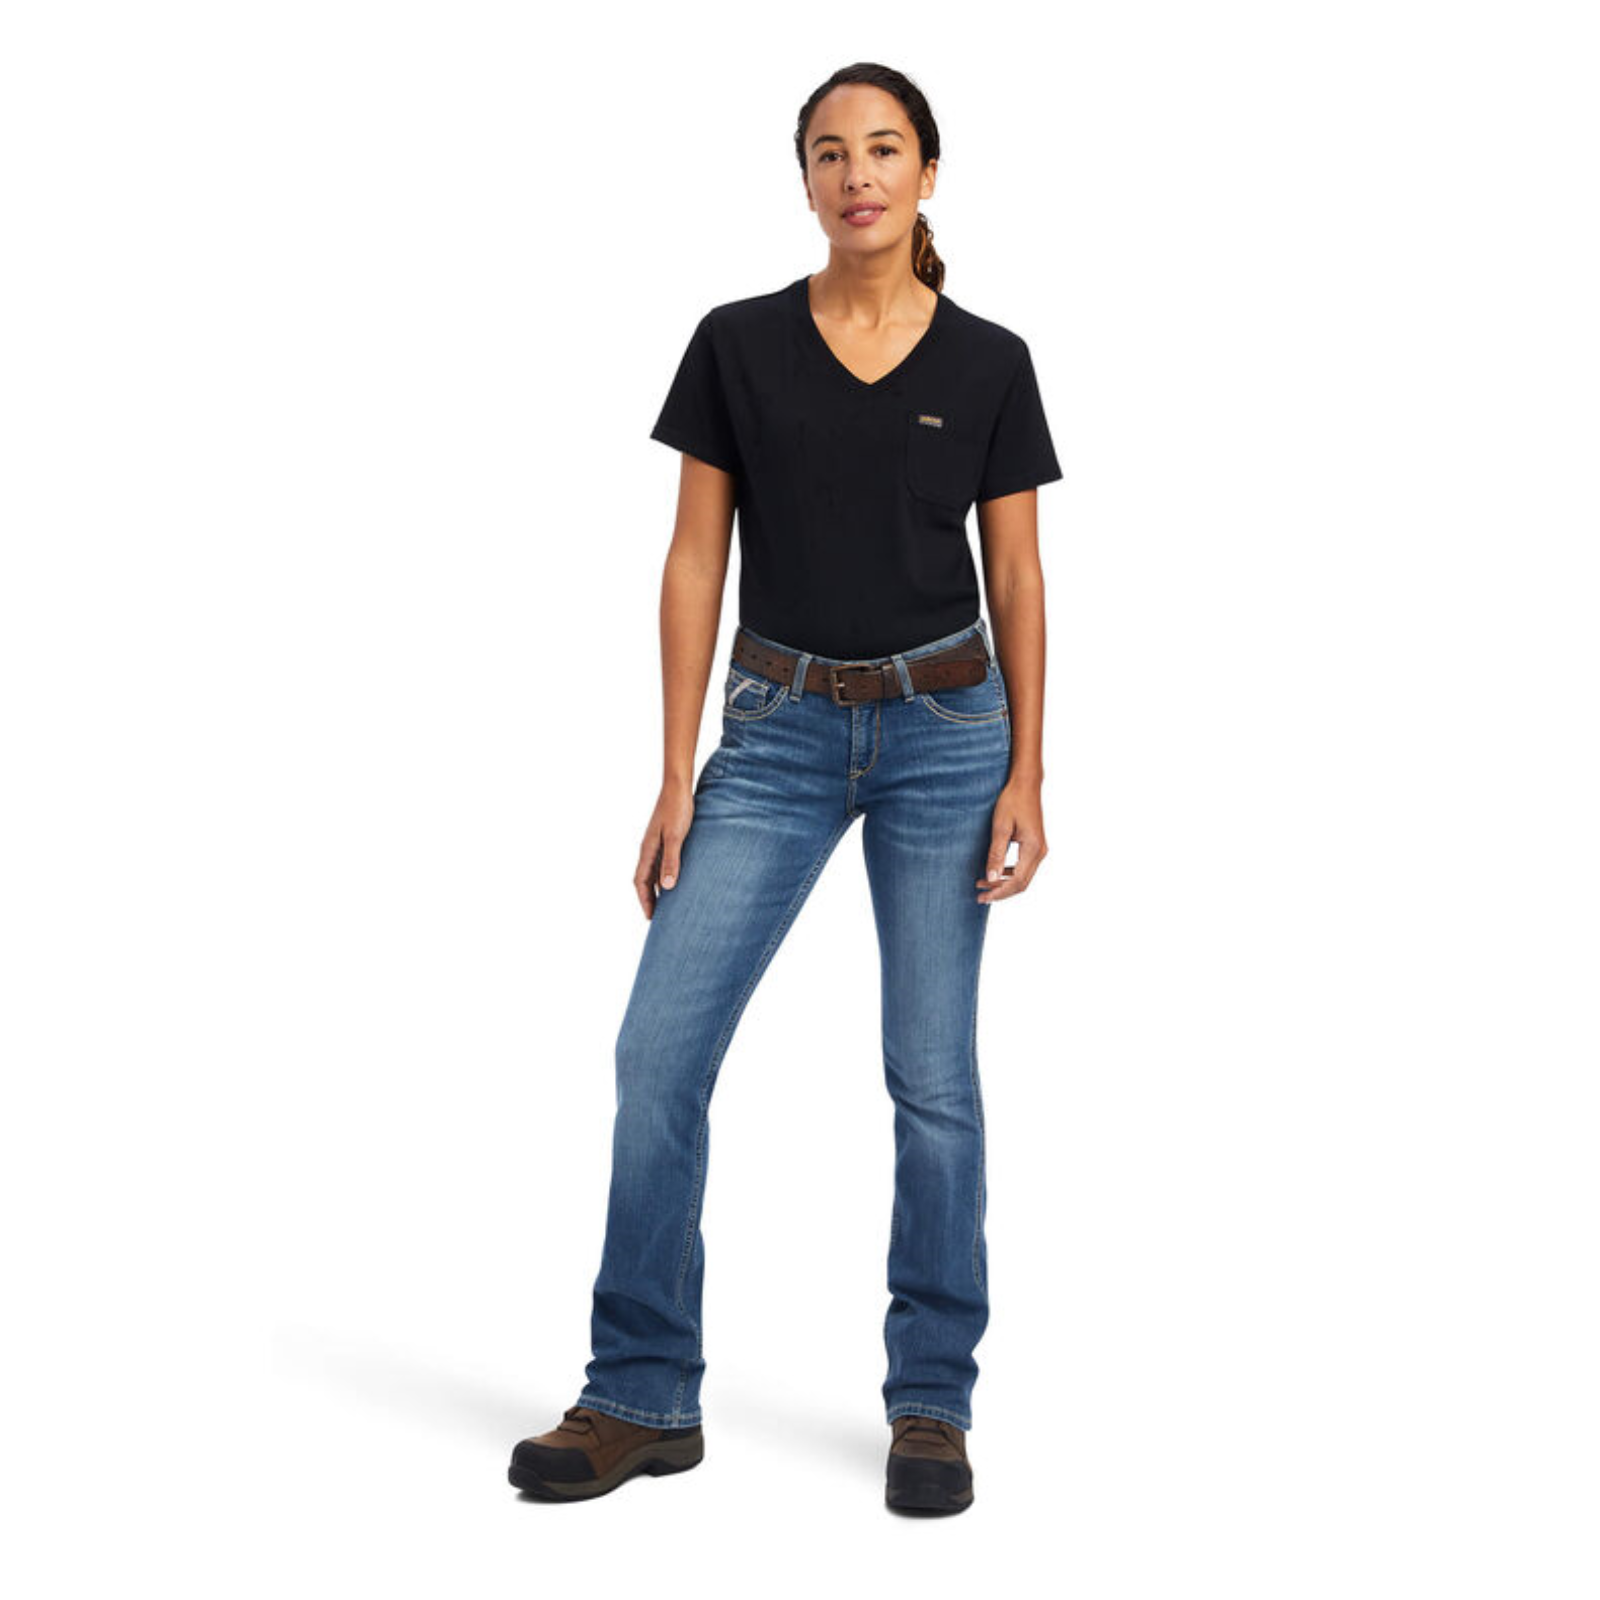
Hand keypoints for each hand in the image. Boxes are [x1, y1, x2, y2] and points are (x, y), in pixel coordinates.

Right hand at [634, 780, 695, 919]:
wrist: (678, 786)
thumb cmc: (677, 809)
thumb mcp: (676, 837)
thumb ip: (671, 861)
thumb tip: (665, 888)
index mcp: (648, 849)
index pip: (640, 881)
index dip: (644, 900)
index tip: (651, 917)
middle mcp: (649, 848)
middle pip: (644, 879)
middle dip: (649, 898)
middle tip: (658, 916)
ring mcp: (656, 842)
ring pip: (653, 871)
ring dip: (656, 887)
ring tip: (667, 903)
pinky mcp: (665, 837)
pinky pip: (661, 862)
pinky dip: (664, 874)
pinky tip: (675, 879)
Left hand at [976, 777, 1047, 902]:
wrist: (1026, 784)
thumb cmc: (1012, 801)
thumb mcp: (1000, 827)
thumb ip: (996, 854)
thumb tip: (990, 879)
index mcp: (1033, 848)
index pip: (1016, 881)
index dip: (999, 892)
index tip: (982, 897)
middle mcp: (1040, 852)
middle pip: (1021, 883)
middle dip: (1000, 892)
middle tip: (980, 896)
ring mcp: (1040, 849)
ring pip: (1023, 877)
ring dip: (1004, 884)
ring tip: (983, 885)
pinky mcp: (1036, 845)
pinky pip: (1024, 868)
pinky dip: (1009, 874)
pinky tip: (995, 872)